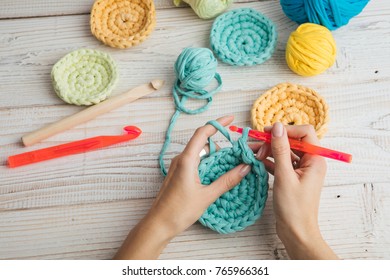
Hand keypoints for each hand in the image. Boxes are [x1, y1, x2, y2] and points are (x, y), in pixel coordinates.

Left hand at [114, 115, 250, 258]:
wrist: (158, 224)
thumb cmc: (179, 210)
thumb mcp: (207, 195)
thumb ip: (227, 180)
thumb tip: (245, 167)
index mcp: (187, 160)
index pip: (203, 132)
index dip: (218, 123)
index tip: (232, 119)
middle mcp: (181, 159)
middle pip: (203, 142)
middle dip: (221, 142)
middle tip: (238, 148)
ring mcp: (178, 166)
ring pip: (200, 153)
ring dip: (215, 154)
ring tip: (232, 161)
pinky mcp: (178, 174)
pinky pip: (195, 161)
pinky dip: (208, 162)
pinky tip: (218, 171)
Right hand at [255, 122, 337, 259]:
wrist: (296, 232)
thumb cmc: (294, 208)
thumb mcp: (285, 175)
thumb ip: (280, 149)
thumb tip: (277, 127)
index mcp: (315, 160)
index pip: (304, 133)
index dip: (285, 130)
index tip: (267, 132)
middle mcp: (310, 162)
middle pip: (291, 141)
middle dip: (273, 141)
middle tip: (255, 146)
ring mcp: (300, 170)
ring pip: (283, 152)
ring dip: (268, 151)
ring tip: (252, 154)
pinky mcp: (291, 177)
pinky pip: (280, 163)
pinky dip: (268, 161)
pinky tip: (256, 161)